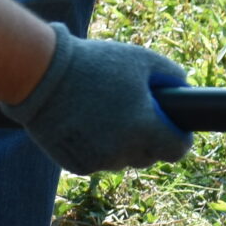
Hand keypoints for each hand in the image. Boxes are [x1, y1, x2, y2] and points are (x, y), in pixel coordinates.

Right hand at [5, 22, 193, 174]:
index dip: (180, 137)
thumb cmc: (95, 64)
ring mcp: (99, 162)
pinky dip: (100, 148)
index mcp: (143, 127)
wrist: (42, 77)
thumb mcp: (140, 59)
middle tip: (139, 114)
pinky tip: (90, 124)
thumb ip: (170, 74)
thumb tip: (184, 87)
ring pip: (124, 159)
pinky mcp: (77, 166)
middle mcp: (122, 151)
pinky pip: (100, 161)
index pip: (177, 150)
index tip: (177, 127)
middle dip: (151, 138)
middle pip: (151, 156)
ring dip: (124, 144)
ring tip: (110, 114)